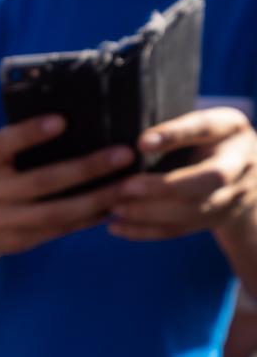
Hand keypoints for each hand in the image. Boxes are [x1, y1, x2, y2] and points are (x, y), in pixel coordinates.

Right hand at [0, 115, 134, 262]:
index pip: (3, 144)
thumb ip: (19, 148)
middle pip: (41, 181)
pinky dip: (87, 219)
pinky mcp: (15, 243)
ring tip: (129, 186)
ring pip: (55, 213)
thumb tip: (75, 125)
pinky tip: (112, 206)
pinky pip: (57, 231)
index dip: (30, 133)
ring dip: (96, 199)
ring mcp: (0, 222)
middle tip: (124, 154)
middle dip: (86, 168)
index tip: (61, 120)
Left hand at [107, 108, 256, 240]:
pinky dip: (145, 231)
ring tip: (113, 208)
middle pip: (204, 182)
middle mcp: (237, 169)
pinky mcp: (211, 221)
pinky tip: (116, 227)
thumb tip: (142, 143)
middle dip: (161, 187)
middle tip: (123, 188)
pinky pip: (178, 230)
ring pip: (189, 212)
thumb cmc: (215, 140)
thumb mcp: (205, 125)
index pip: (205, 130)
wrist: (248, 176)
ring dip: (148, 213)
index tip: (141, 143)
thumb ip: (179, 130)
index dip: (174, 136)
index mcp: (232, 134)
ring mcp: (228, 199)